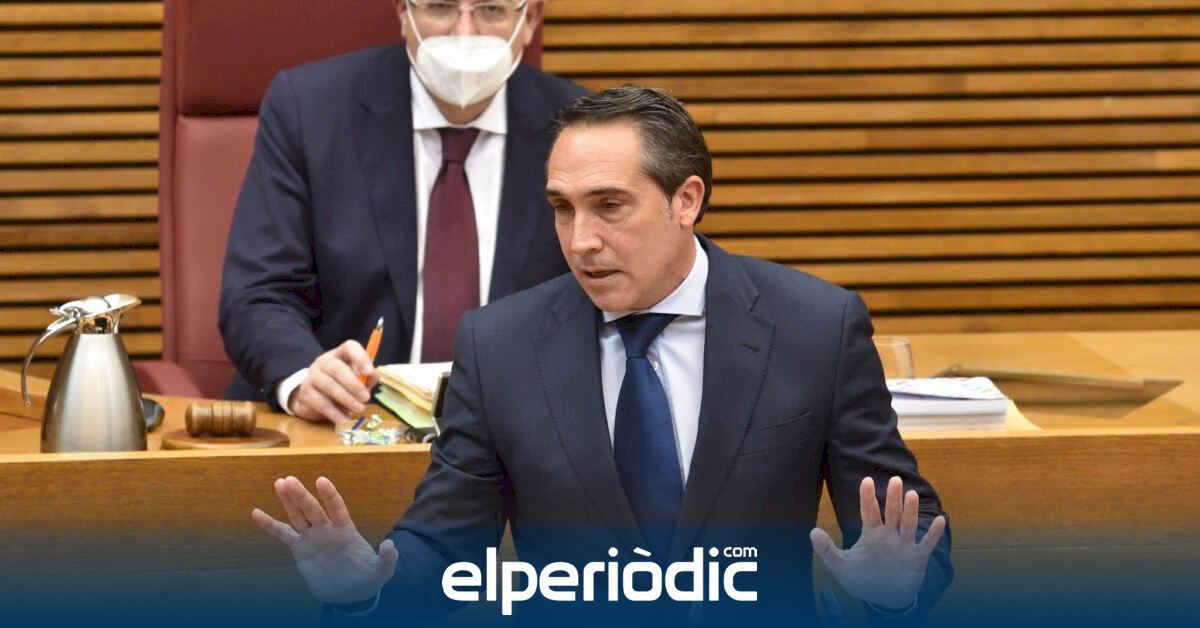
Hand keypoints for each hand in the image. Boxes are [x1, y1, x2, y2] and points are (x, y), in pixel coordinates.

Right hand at [252, 476, 398, 603]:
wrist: (351, 592)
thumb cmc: (367, 577)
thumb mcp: (381, 571)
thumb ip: (387, 558)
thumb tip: (391, 545)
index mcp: (346, 530)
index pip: (337, 508)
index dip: (330, 495)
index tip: (321, 481)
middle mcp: (327, 529)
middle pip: (312, 509)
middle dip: (302, 496)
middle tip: (289, 480)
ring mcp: (313, 537)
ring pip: (298, 516)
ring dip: (288, 500)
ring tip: (279, 483)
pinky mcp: (300, 549)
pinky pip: (283, 534)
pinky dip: (269, 524)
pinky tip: (256, 513)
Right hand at [290, 341, 378, 423]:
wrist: (313, 398)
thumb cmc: (341, 385)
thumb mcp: (357, 380)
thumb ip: (367, 378)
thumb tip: (375, 374)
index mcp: (340, 354)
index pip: (349, 347)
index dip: (360, 358)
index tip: (369, 372)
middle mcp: (324, 362)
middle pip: (337, 368)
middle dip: (353, 384)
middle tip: (366, 398)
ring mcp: (312, 376)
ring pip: (329, 385)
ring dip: (346, 398)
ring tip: (359, 409)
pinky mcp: (306, 393)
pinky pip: (321, 402)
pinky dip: (335, 413)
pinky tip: (345, 419)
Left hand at [810, 476, 945, 609]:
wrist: (884, 598)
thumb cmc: (862, 579)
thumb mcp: (841, 566)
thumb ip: (827, 550)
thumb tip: (812, 532)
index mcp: (871, 534)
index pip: (869, 512)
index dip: (867, 497)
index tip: (866, 481)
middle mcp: (889, 536)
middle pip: (891, 513)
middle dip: (893, 498)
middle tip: (894, 480)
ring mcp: (904, 545)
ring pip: (908, 524)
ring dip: (910, 510)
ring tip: (911, 494)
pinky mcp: (917, 558)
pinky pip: (926, 544)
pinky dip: (932, 533)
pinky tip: (940, 520)